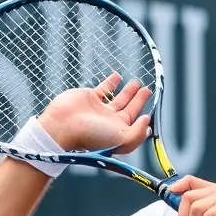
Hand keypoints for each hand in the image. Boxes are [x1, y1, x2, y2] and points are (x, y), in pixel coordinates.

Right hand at [38, 72, 152, 152]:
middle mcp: (111, 121)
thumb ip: (137, 132)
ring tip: (137, 83)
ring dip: (128, 91)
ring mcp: (100, 109)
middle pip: (129, 108)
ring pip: (118, 98)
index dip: (145, 112)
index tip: (152, 105)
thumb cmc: (91, 136)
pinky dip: (111, 82)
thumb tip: (147, 122)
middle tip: (147, 90)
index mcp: (119, 131)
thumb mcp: (121, 139)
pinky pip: (104, 89)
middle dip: (139, 99)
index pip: (136, 121)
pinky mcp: (90, 97)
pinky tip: (118, 76)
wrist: (62, 127)